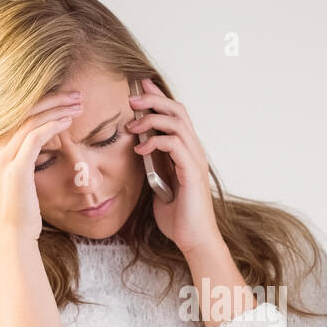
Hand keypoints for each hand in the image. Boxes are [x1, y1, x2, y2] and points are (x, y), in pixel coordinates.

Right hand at [0, 90, 83, 239]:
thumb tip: (41, 141)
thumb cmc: (20, 208)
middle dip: (52, 98)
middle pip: (23, 109)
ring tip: (78, 104)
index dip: (41, 99)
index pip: (17, 111)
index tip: (65, 97)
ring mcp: (3, 158)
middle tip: (76, 95)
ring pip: (31, 120)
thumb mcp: (18, 176)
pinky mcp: (16, 169)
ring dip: (57, 109)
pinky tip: (69, 122)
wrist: (12, 234)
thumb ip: (23, 155)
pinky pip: (35, 138)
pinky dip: (53, 126)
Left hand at [128, 77, 220, 255]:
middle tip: (131, 99)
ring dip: (150, 119)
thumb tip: (141, 151)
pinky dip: (155, 142)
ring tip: (132, 126)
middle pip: (178, 110)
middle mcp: (195, 151)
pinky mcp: (191, 171)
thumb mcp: (160, 186)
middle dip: (153, 100)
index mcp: (188, 153)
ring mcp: (195, 160)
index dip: (159, 98)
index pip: (176, 116)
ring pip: (176, 122)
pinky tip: (140, 150)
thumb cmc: (179, 218)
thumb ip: (155, 167)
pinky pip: (174, 144)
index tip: (140, 87)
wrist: (194, 240)